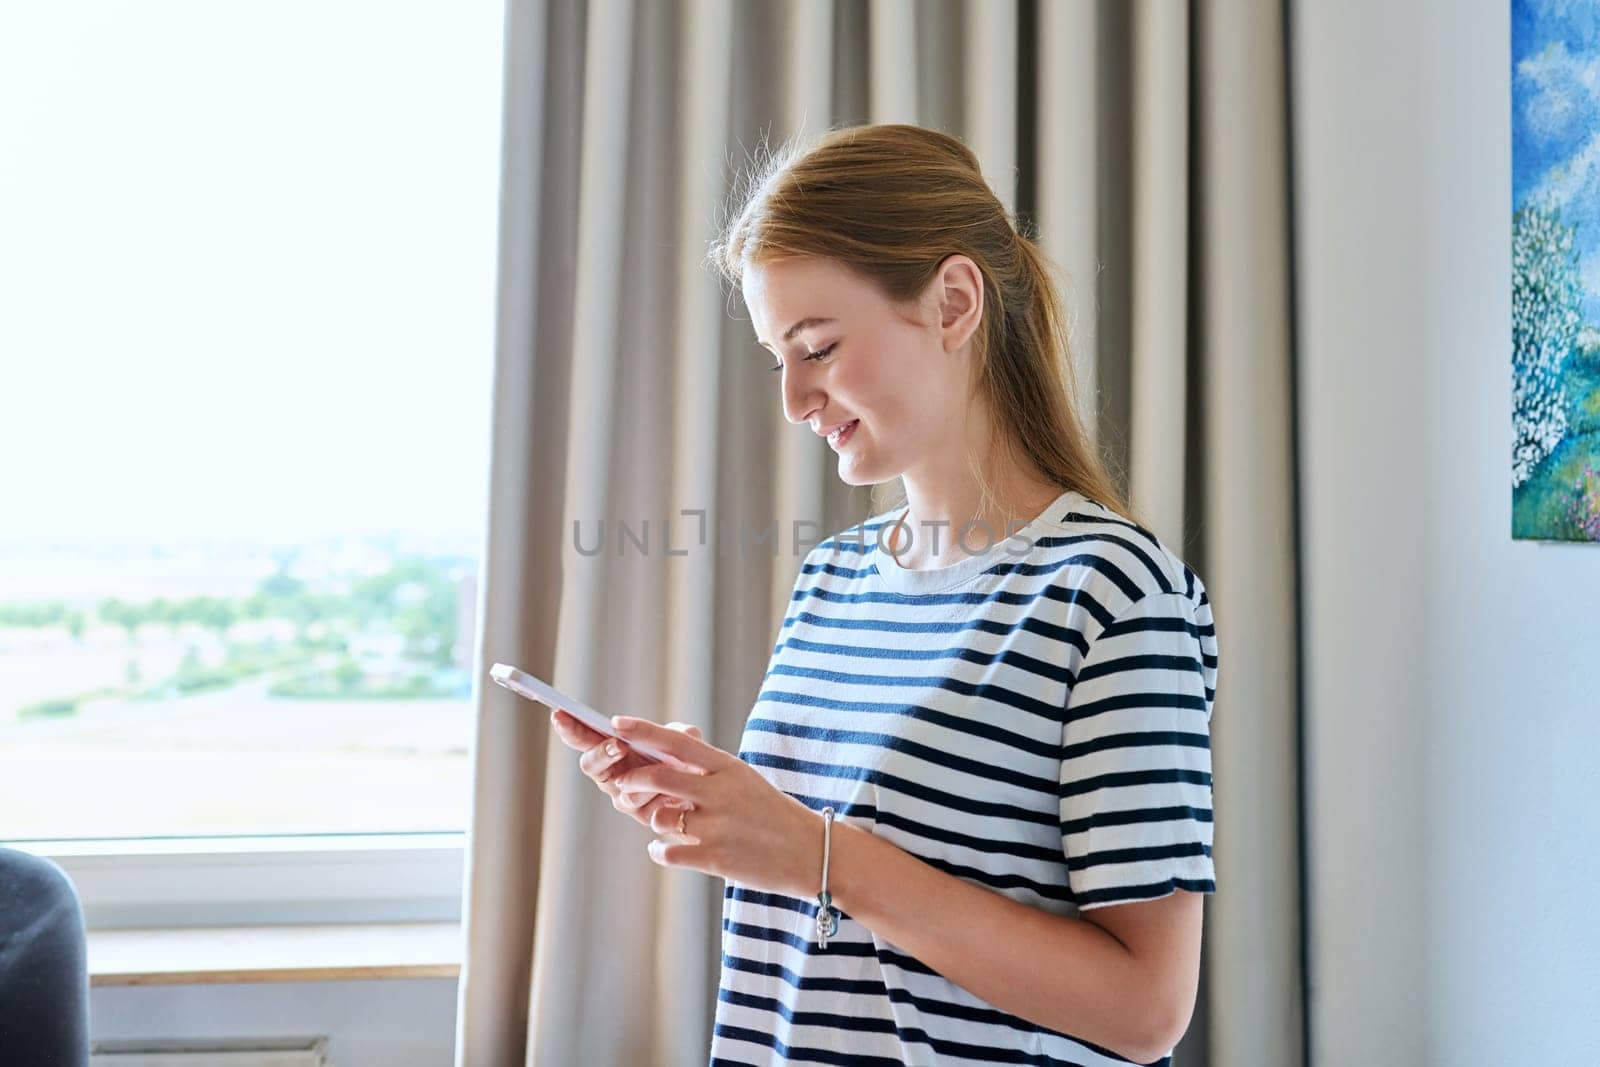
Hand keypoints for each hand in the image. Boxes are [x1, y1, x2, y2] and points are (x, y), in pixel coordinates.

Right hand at [549, 708, 703, 830]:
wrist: (707, 795)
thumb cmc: (687, 762)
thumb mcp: (683, 741)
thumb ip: (678, 732)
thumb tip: (676, 731)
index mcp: (613, 749)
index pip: (585, 737)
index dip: (570, 727)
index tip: (560, 714)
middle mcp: (612, 774)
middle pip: (590, 765)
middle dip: (601, 753)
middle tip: (618, 745)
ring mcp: (625, 797)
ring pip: (621, 790)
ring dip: (639, 778)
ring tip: (657, 773)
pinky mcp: (643, 816)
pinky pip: (646, 807)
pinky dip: (660, 796)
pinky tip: (673, 794)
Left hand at [605, 715, 821, 898]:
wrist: (811, 852)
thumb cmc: (773, 813)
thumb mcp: (744, 780)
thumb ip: (708, 771)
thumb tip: (665, 761)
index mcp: (728, 767)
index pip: (678, 741)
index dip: (644, 730)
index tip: (617, 722)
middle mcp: (721, 793)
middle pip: (659, 778)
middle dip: (633, 780)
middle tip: (623, 786)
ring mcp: (719, 827)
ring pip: (659, 817)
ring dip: (652, 820)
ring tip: (662, 824)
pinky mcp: (717, 859)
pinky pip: (668, 852)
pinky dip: (658, 850)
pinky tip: (663, 850)